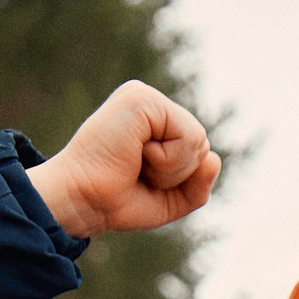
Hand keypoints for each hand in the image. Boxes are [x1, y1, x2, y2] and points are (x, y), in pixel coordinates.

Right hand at [26, 81, 220, 236]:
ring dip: (171, 168)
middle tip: (137, 172)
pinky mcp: (141, 98)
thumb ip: (199, 184)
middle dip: (177, 174)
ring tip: (135, 163)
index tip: (140, 179)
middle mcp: (151, 106)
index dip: (179, 179)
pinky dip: (167, 159)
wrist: (84, 201)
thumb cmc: (118, 201)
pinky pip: (187, 136)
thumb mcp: (170, 200)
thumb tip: (215, 157)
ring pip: (198, 141)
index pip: (198, 151)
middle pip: (202, 145)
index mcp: (155, 123)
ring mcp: (145, 97)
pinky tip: (136, 153)